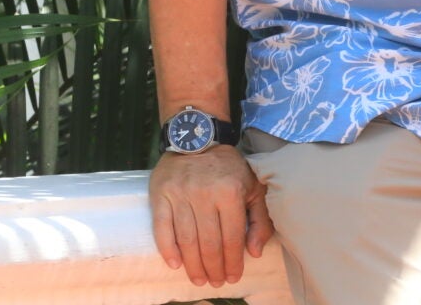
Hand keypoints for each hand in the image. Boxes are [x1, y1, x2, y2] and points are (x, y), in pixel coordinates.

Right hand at [148, 145, 274, 288]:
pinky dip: (167, 248)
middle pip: (208, 243)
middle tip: (215, 282)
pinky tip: (176, 263)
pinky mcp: (161, 194)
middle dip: (213, 268)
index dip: (233, 262)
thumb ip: (259, 219)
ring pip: (186, 239)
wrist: (196, 138)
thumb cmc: (228, 168)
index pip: (232, 238)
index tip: (232, 277)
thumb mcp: (253, 186)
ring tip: (199, 279)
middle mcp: (204, 193)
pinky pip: (162, 227)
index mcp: (230, 191)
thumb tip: (254, 252)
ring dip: (193, 265)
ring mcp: (180, 194)